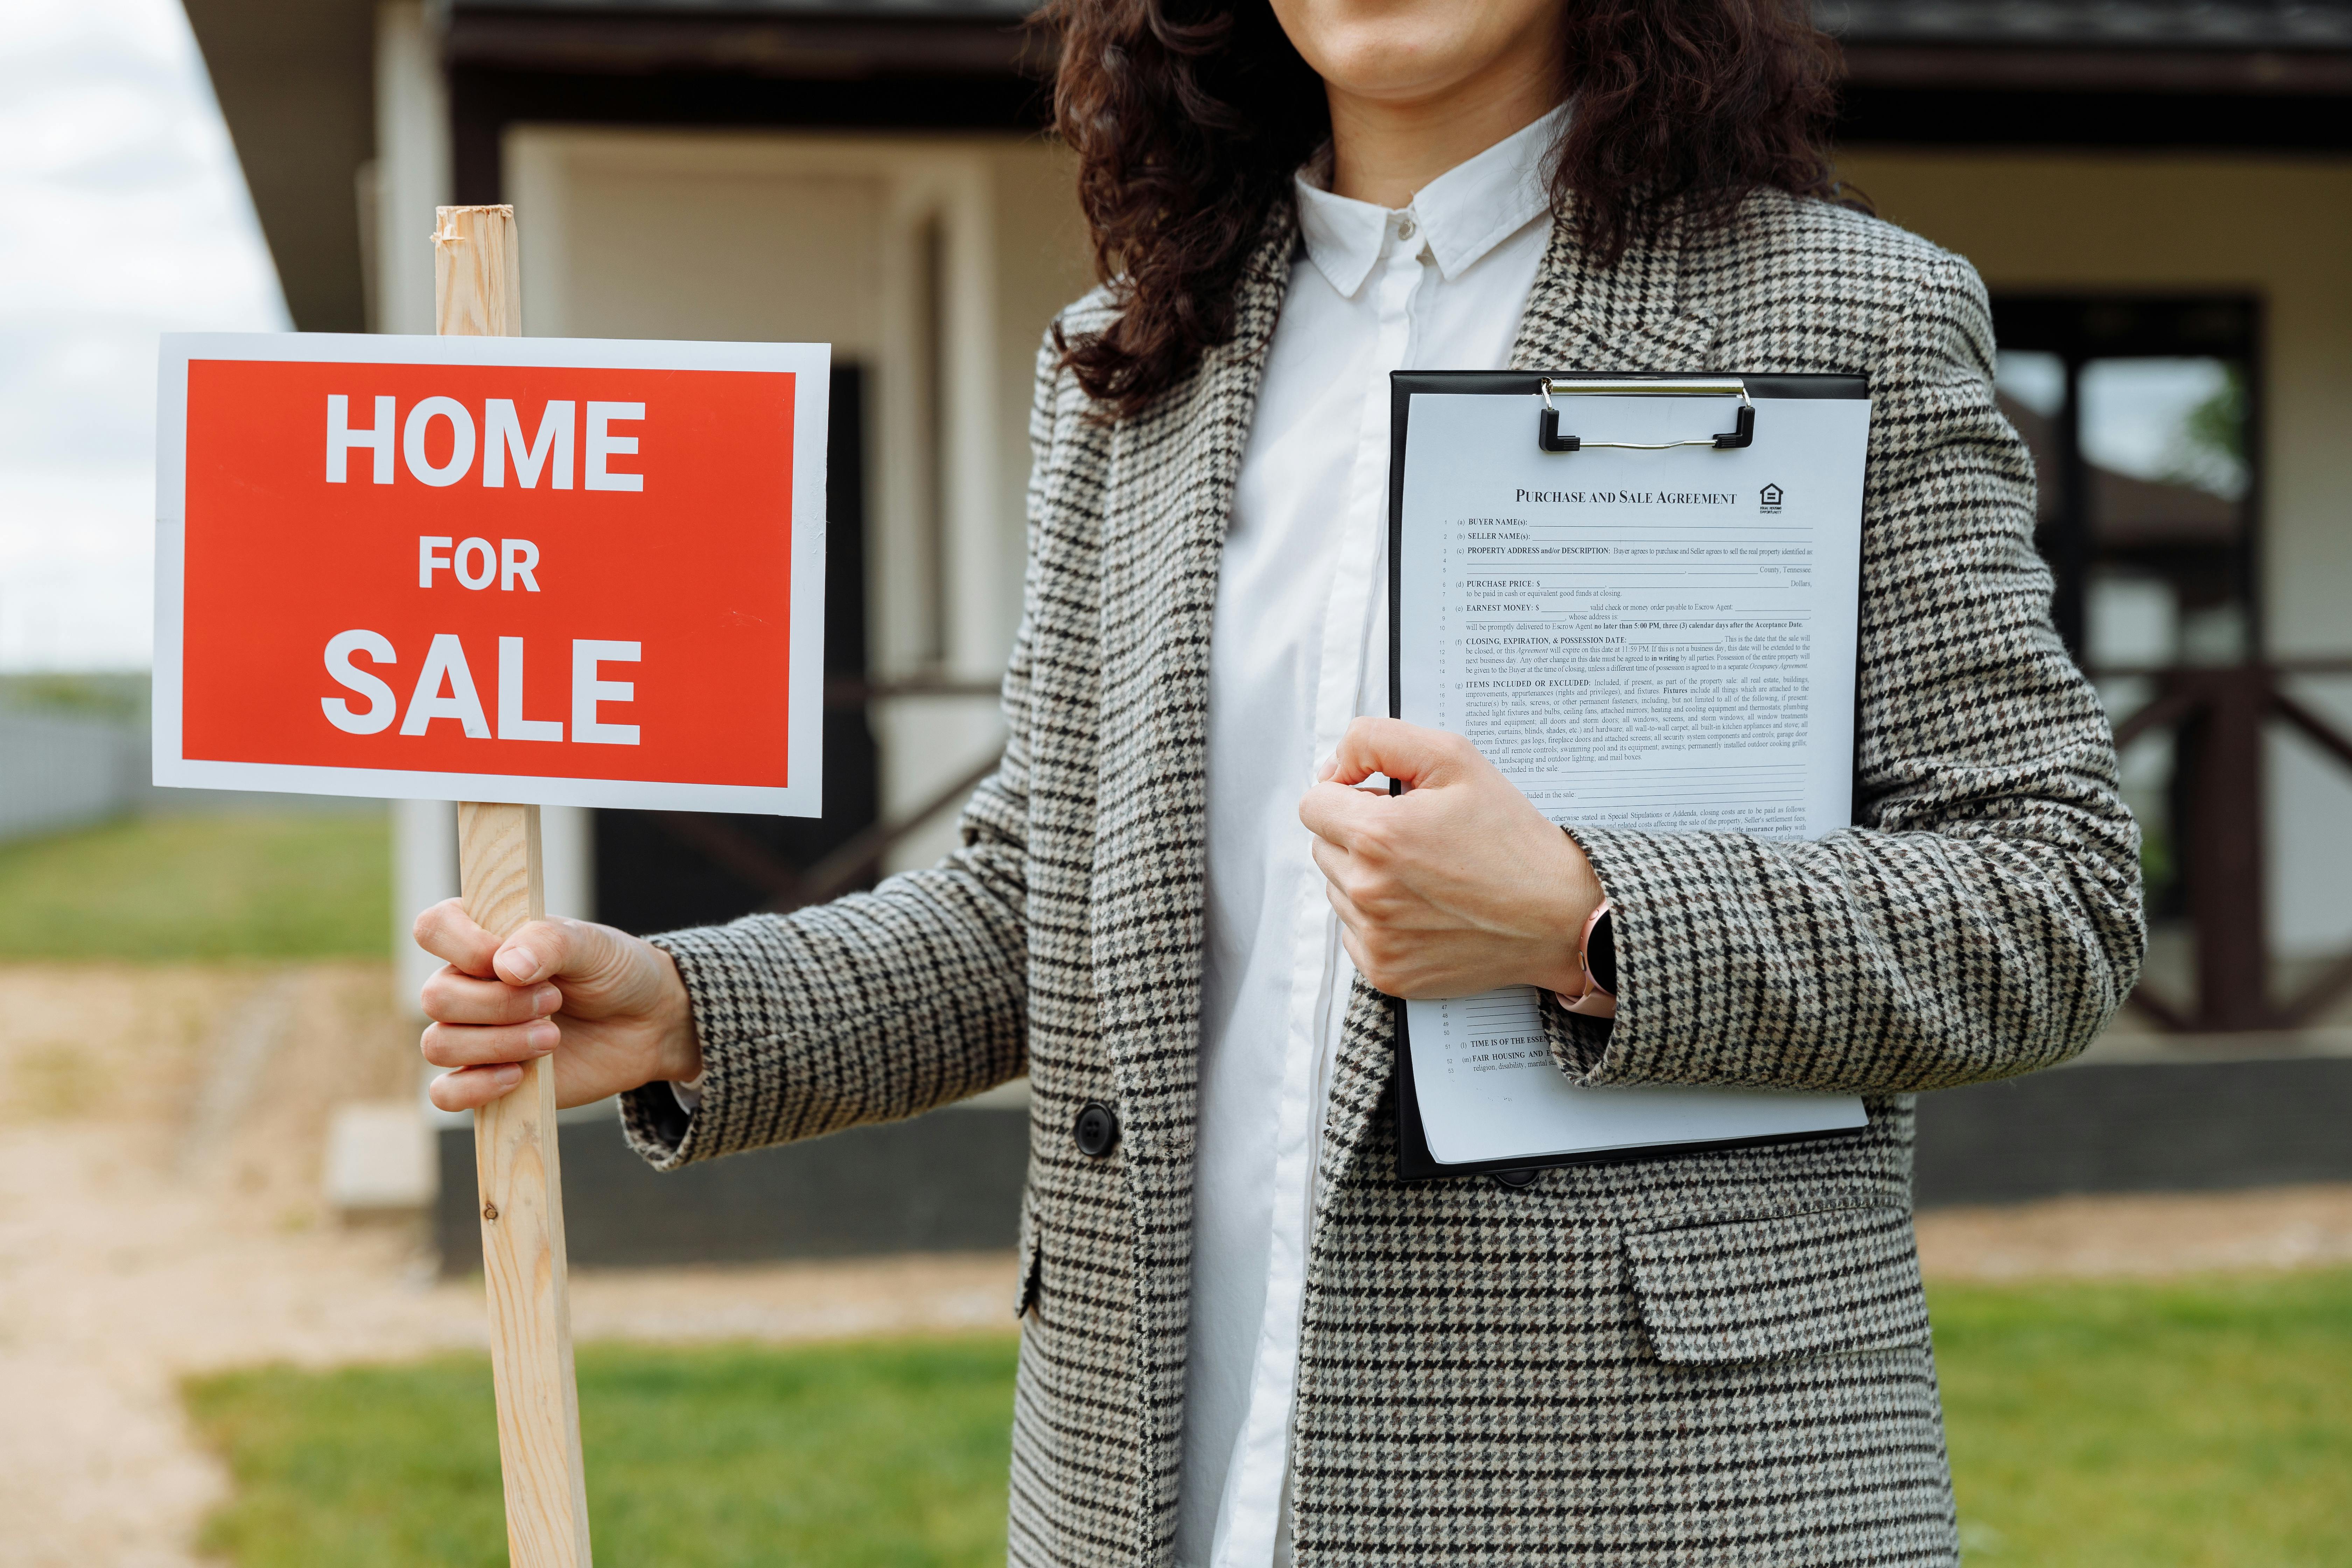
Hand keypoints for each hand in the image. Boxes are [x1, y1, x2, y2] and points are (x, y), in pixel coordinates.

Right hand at [413, 899, 701, 1112]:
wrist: (646, 1024)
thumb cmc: (614, 972)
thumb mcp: (593, 945)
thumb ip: (549, 942)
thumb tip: (504, 966)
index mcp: (483, 937)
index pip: (433, 928)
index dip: (464, 946)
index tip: (512, 960)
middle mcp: (467, 985)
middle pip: (435, 997)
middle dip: (497, 1003)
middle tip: (555, 1001)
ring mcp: (472, 1033)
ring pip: (438, 1045)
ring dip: (497, 1043)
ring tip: (553, 1037)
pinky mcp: (485, 1078)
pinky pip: (445, 1094)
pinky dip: (475, 1088)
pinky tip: (517, 1076)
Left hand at [1298, 717, 1602, 998]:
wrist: (1559, 916)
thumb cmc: (1512, 839)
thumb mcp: (1454, 759)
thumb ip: (1379, 741)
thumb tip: (1334, 764)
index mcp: (1378, 835)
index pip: (1313, 803)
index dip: (1347, 793)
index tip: (1380, 799)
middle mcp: (1367, 891)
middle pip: (1323, 845)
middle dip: (1357, 833)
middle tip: (1415, 836)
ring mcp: (1375, 937)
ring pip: (1337, 889)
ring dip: (1366, 876)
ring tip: (1426, 873)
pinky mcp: (1385, 971)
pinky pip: (1354, 932)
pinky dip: (1378, 919)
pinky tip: (1424, 909)